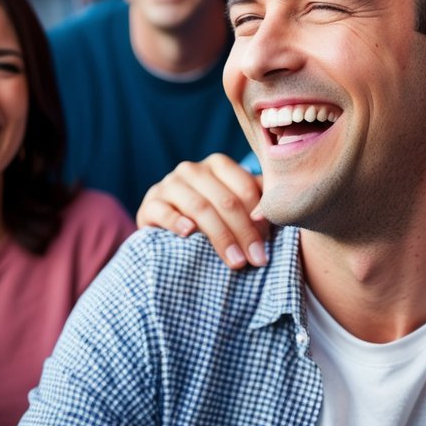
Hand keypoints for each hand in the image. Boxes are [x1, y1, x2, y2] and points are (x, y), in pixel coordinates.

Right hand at [136, 153, 267, 269]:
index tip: (269, 244)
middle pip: (226, 200)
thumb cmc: (210, 216)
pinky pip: (164, 211)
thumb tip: (276, 213)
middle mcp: (192, 169)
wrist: (167, 225)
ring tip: (236, 262)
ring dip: (221, 237)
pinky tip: (189, 234)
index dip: (260, 217)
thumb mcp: (233, 205)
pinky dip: (177, 222)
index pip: (245, 188)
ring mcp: (169, 184)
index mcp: (218, 164)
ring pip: (200, 207)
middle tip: (257, 259)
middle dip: (245, 233)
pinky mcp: (150, 203)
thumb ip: (256, 203)